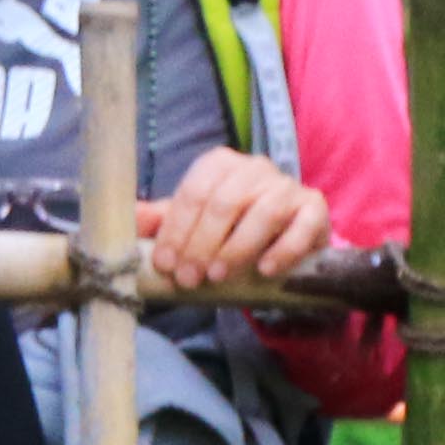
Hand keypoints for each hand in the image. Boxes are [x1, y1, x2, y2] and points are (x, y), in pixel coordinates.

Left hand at [148, 147, 332, 289]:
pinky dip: (283, 250)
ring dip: (237, 248)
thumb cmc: (233, 229)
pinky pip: (301, 227)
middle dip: (201, 244)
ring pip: (262, 213)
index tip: (165, 264)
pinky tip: (265, 270)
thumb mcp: (194, 223)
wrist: (286, 238)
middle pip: (224, 203)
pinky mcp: (315, 208)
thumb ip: (163, 221)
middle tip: (189, 279)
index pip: (194, 193)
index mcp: (220, 164)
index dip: (176, 230)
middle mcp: (255, 167)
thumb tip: (129, 218)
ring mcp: (287, 186)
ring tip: (218, 276)